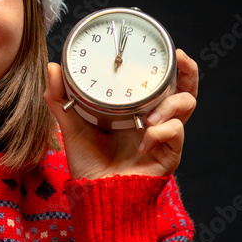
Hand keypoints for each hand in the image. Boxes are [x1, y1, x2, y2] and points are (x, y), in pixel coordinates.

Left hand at [43, 49, 198, 179]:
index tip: (168, 46)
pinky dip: (161, 131)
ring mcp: (165, 135)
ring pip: (187, 105)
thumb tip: (53, 68)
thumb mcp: (72, 125)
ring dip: (171, 103)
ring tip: (149, 116)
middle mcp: (155, 118)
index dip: (169, 61)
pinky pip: (175, 133)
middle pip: (185, 87)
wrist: (96, 194)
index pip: (161, 79)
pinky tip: (144, 140)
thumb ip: (62, 98)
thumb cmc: (89, 161)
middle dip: (188, 71)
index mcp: (138, 107)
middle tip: (181, 59)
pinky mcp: (169, 153)